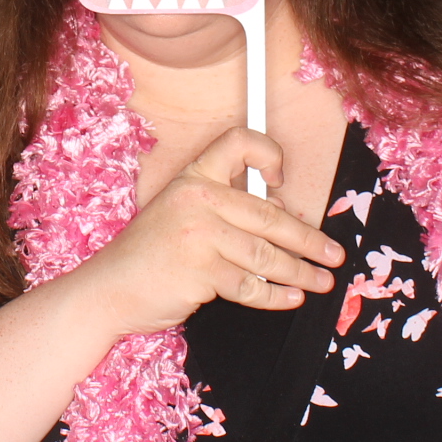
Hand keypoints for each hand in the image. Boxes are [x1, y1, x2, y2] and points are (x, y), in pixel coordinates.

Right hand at [68, 128, 343, 338]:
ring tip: (320, 282)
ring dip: (301, 273)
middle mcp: (197, 198)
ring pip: (266, 255)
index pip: (238, 143)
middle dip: (309, 240)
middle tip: (333, 254)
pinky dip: (276, 296)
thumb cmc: (148, 256)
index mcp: (193, 177)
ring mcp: (199, 235)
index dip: (267, 154)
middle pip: (268, 214)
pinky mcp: (201, 272)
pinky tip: (290, 298)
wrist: (108, 289)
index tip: (281, 179)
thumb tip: (279, 219)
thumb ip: (222, 209)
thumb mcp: (179, 214)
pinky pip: (252, 286)